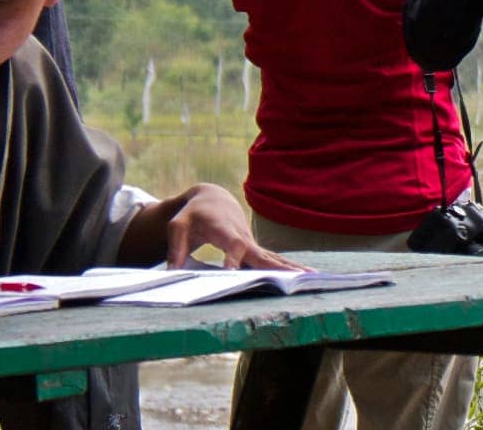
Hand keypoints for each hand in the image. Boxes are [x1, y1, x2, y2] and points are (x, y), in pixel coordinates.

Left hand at [121, 183, 310, 271]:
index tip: (235, 273)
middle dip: (274, 268)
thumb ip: (175, 249)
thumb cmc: (193, 215)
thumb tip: (171, 275)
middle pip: (261, 254)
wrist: (212, 201)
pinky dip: (291, 269)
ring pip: (274, 258)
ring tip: (311, 279)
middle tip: (292, 281)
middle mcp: (243, 239)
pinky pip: (275, 261)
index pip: (231, 246)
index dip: (233, 259)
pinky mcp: (257, 251)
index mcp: (224, 231)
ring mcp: (253, 245)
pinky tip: (309, 277)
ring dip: (291, 269)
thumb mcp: (178, 227)